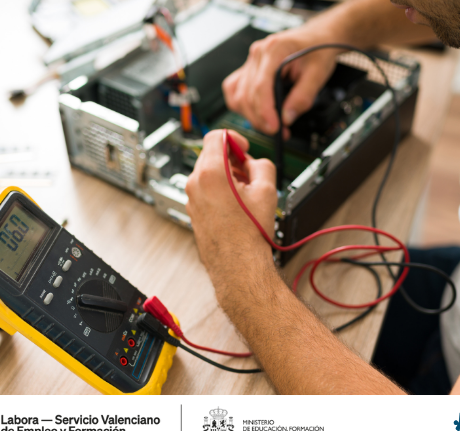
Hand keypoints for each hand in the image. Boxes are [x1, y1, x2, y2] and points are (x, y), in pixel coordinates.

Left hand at [185, 130, 276, 279]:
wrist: (238, 265)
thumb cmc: (249, 234)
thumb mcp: (267, 190)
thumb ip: (261, 164)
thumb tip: (253, 162)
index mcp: (211, 173)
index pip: (216, 136)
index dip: (234, 138)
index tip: (244, 148)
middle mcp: (196, 184)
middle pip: (211, 154)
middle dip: (232, 159)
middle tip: (250, 174)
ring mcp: (192, 198)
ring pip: (208, 172)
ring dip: (227, 175)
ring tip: (245, 194)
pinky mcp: (193, 210)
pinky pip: (205, 189)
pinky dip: (219, 189)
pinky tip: (236, 205)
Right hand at [222, 26, 339, 136]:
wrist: (317, 37)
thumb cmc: (318, 49)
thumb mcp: (318, 74)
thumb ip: (303, 97)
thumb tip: (287, 118)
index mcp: (274, 50)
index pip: (260, 86)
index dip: (265, 111)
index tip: (274, 127)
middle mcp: (257, 54)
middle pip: (247, 94)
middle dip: (260, 118)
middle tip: (279, 131)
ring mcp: (250, 62)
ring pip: (238, 95)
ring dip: (252, 115)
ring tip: (270, 125)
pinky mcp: (249, 69)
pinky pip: (235, 90)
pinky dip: (242, 106)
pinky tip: (256, 113)